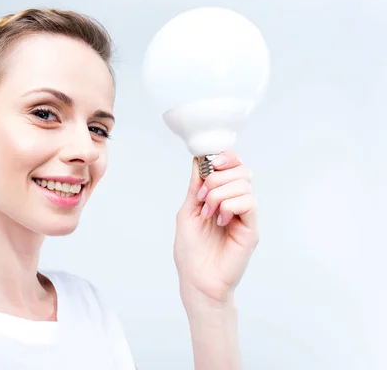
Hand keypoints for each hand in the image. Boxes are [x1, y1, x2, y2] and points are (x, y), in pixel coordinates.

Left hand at [173, 151, 258, 308]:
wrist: (197, 281)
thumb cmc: (191, 252)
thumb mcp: (187, 212)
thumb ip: (195, 188)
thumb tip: (199, 161)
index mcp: (221, 197)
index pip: (234, 167)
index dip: (225, 158)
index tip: (210, 163)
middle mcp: (236, 204)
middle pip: (241, 171)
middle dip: (217, 177)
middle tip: (202, 197)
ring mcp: (245, 216)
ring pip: (243, 185)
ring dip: (219, 195)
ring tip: (209, 214)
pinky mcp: (251, 229)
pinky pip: (249, 203)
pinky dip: (230, 206)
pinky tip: (220, 221)